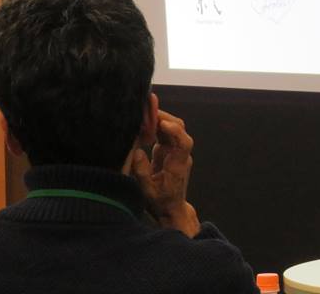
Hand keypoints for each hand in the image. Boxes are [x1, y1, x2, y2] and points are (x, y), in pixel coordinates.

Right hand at [131, 110, 200, 236]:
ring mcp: (175, 151)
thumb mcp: (147, 190)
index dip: (174, 130)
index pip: (183, 143)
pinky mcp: (168, 150)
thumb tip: (136, 151)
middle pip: (179, 129)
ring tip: (141, 115)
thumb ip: (142, 171)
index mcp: (178, 165)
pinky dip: (154, 126)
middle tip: (145, 111)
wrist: (170, 209)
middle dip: (164, 117)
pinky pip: (163, 133)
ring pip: (171, 128)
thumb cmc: (160, 202)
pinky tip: (142, 124)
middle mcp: (180, 154)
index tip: (162, 123)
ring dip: (158, 120)